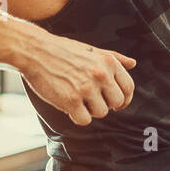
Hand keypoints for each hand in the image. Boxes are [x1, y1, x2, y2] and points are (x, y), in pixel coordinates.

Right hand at [20, 34, 135, 125]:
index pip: (128, 88)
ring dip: (91, 111)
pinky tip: (70, 106)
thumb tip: (133, 63)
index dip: (124, 99)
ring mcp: (86, 88)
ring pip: (101, 113)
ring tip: (79, 99)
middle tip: (93, 101)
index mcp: (109, 62)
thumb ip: (115, 58)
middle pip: (116, 103)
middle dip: (106, 105)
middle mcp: (101, 75)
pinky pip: (84, 120)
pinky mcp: (71, 101)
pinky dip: (78, 117)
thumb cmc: (64, 50)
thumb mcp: (93, 50)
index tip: (117, 103)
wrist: (36, 51)